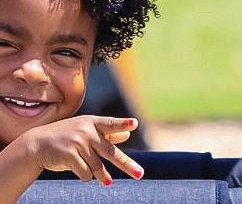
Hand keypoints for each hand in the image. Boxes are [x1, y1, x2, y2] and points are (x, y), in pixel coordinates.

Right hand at [26, 115, 142, 184]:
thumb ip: (106, 132)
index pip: (111, 123)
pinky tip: (82, 174)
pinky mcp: (69, 156)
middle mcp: (87, 132)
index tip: (134, 125)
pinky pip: (85, 173)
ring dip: (102, 176)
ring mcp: (78, 144)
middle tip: (140, 174)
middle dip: (126, 165)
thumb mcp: (85, 130)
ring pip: (97, 166)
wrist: (37, 144)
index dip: (122, 124)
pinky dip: (86, 176)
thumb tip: (127, 134)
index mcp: (92, 122)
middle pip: (110, 152)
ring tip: (107, 183)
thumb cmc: (66, 136)